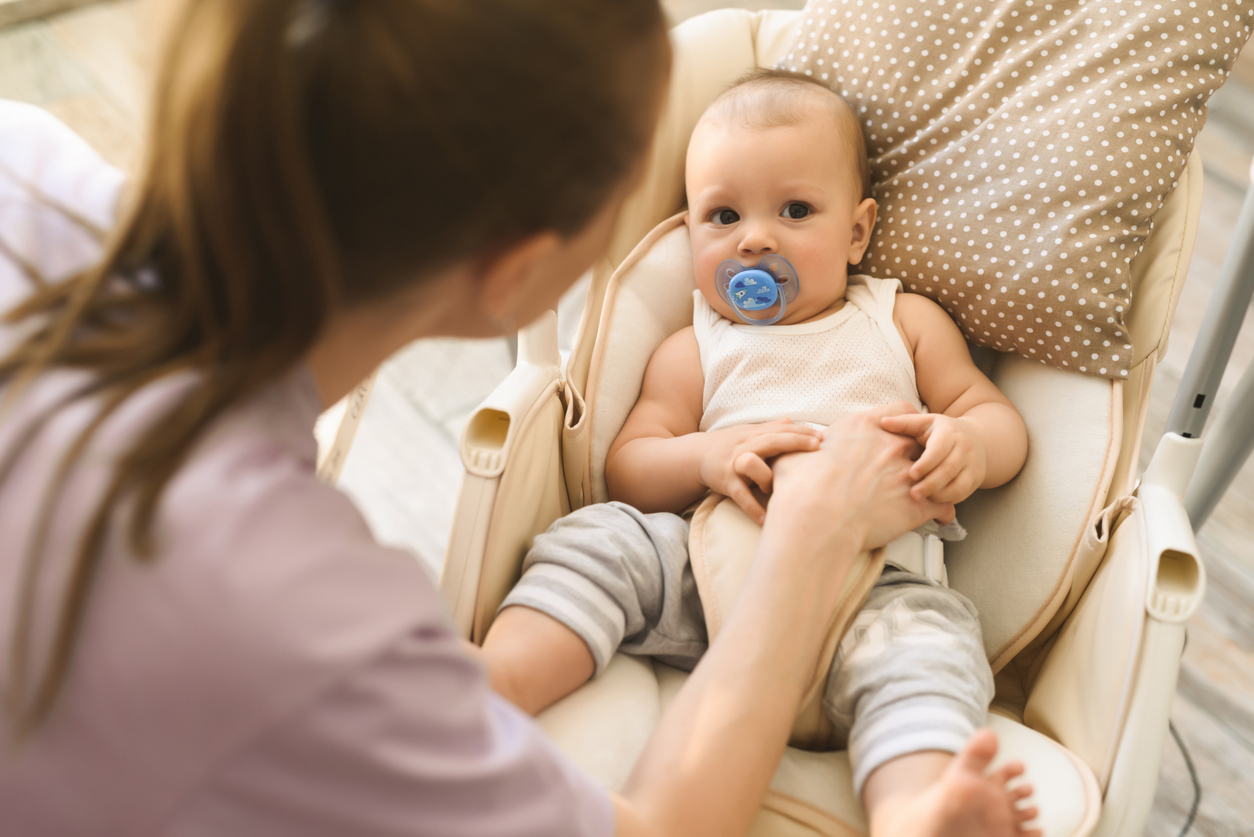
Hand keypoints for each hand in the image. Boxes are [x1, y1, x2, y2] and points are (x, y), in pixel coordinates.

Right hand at [698, 419, 821, 522]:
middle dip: (795, 442)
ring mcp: (735, 464)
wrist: (696, 455)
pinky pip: (741, 495)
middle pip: (772, 440)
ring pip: (754, 465)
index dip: (801, 432)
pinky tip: (766, 520)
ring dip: (770, 477)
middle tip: (816, 447)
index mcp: (754, 434)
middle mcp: (745, 446)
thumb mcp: (747, 433)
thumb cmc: (728, 444)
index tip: (821, 437)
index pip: (781, 430)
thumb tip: (791, 420)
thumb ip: (769, 428)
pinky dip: (753, 508)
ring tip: (785, 490)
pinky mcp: (726, 482)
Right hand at [769, 402, 954, 551]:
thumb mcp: (794, 455)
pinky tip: (937, 516)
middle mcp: (892, 446)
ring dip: (934, 482)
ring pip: (937, 472)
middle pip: (923, 440)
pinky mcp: (918, 505)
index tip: (899, 435)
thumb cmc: (802, 489)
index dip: (904, 424)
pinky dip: (942, 511)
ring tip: (929, 491)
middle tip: (913, 466)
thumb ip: (801, 445)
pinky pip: (944, 504)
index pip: (902, 412)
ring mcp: (909, 474)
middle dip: (921, 453)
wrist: (816, 520)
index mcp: (866, 427)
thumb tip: (792, 444)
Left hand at [879, 410, 986, 503]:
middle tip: (913, 494)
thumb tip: (883, 422)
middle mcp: (964, 448)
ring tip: (920, 499)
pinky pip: (963, 493)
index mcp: (949, 433)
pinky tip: (932, 500)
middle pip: (948, 469)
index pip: (939, 449)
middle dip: (930, 484)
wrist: (975, 438)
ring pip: (958, 484)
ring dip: (939, 494)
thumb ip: (905, 423)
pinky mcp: (975, 478)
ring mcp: (972, 464)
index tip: (912, 474)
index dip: (926, 463)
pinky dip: (947, 499)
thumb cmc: (940, 432)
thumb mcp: (925, 423)